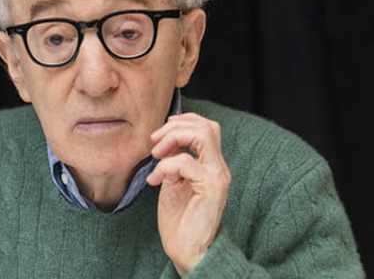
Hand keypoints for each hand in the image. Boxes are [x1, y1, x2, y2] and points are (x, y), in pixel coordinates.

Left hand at [146, 113, 229, 275]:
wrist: (187, 251)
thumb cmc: (180, 220)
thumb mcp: (173, 182)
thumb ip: (173, 161)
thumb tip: (164, 143)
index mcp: (212, 165)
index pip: (206, 127)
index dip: (182, 122)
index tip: (158, 135)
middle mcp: (219, 168)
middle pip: (207, 126)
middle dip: (175, 126)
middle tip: (154, 140)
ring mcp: (218, 176)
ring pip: (203, 135)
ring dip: (173, 138)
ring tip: (155, 154)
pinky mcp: (211, 187)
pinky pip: (185, 162)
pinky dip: (164, 166)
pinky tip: (154, 181)